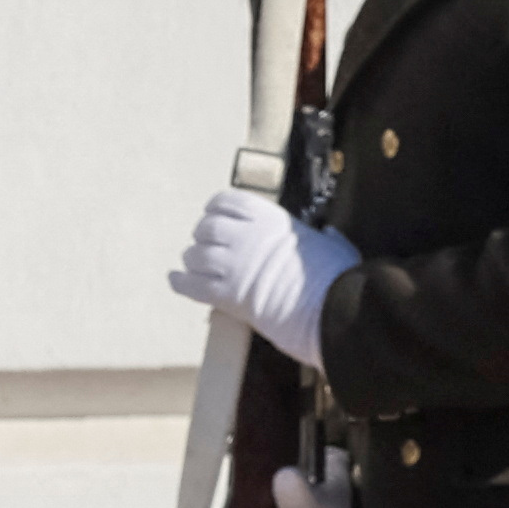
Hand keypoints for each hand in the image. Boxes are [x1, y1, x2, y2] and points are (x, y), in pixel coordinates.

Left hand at [167, 189, 357, 371]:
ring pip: (196, 255)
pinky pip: (192, 285)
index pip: (227, 201)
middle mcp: (246, 236)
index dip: (215, 209)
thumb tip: (330, 235)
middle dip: (202, 236)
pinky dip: (180, 282)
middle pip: (206, 228)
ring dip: (192, 260)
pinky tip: (175, 280)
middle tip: (204, 245)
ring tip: (194, 266)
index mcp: (270, 218)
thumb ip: (323, 237)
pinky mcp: (225, 294)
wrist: (325, 306)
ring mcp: (233, 265)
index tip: (213, 215)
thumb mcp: (332, 244)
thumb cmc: (334, 276)